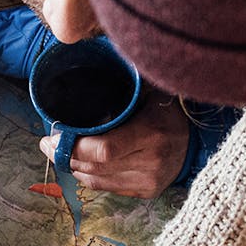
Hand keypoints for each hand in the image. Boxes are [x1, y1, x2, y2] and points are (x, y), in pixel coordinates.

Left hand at [40, 88, 188, 197]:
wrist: (198, 141)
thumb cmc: (167, 110)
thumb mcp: (151, 91)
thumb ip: (126, 81)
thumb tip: (94, 54)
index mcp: (151, 134)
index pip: (103, 150)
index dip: (72, 146)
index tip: (54, 134)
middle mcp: (151, 162)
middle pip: (94, 167)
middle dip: (64, 155)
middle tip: (48, 143)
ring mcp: (148, 181)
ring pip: (96, 180)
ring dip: (72, 166)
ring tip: (60, 151)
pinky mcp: (145, 192)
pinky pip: (105, 187)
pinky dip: (88, 176)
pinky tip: (80, 163)